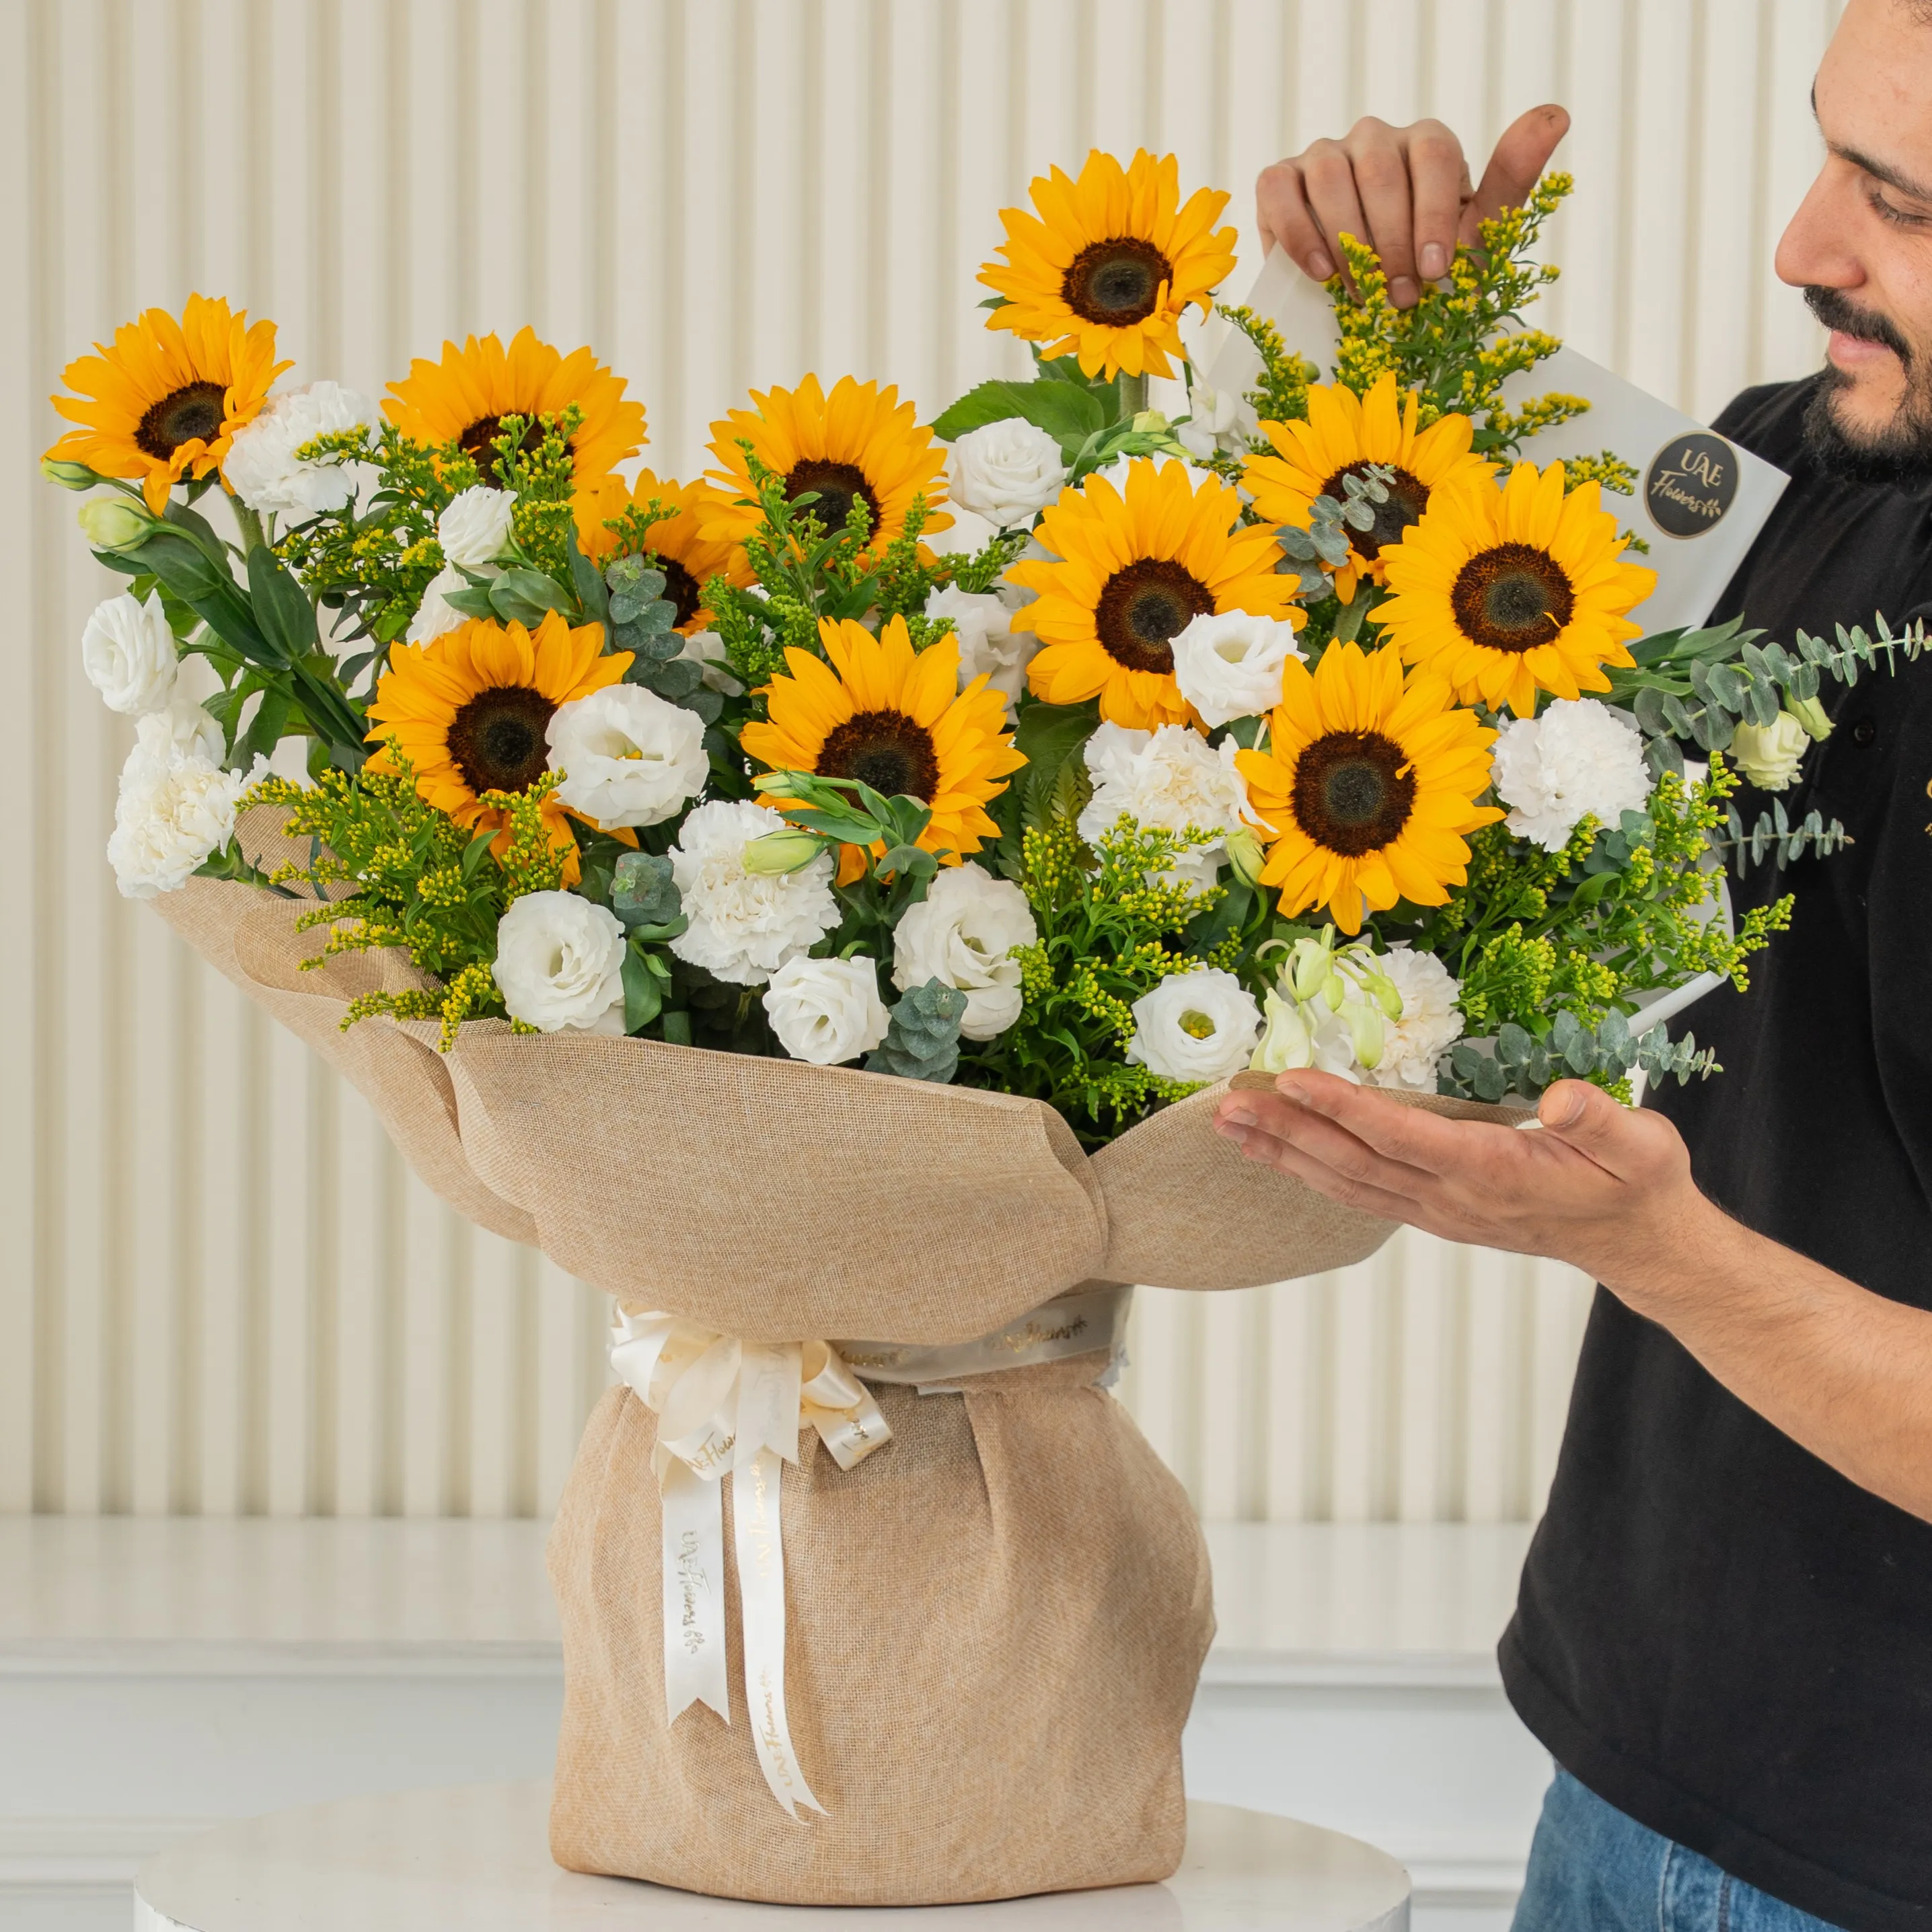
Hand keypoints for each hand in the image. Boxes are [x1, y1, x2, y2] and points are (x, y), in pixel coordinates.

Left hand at [1220, 1073, 1931, 1525]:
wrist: (1640, 1245)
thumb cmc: (1638, 1184)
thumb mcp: (1641, 1144)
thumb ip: (1602, 1119)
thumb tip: (1563, 1098)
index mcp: (1491, 1172)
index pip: (1400, 1135)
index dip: (1343, 1108)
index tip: (1291, 1081)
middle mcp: (1451, 1198)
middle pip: (1352, 1162)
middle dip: (1285, 1131)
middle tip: (1226, 1105)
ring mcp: (1438, 1211)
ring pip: (1345, 1182)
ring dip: (1285, 1153)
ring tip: (1230, 1127)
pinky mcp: (1435, 1213)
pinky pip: (1359, 1192)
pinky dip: (1314, 1171)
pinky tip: (1281, 1155)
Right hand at [1255, 106, 1570, 306]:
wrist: (1375, 302)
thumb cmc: (1429, 268)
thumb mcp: (1479, 233)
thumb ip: (1512, 178)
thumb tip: (1556, 113)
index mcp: (1426, 143)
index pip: (1430, 155)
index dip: (1432, 215)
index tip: (1434, 272)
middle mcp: (1375, 138)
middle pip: (1379, 170)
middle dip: (1392, 243)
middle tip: (1401, 300)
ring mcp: (1324, 156)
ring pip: (1330, 178)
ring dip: (1349, 244)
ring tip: (1363, 295)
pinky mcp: (1280, 181)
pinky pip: (1278, 192)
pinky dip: (1298, 234)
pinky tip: (1322, 274)